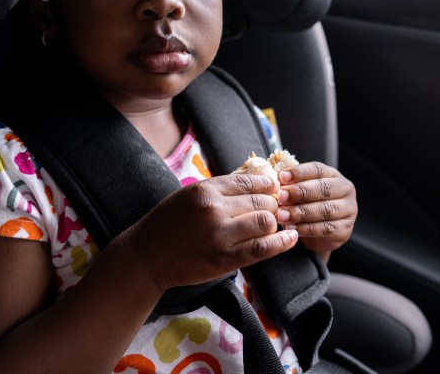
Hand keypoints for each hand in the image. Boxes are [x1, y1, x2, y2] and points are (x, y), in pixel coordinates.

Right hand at [125, 173, 298, 292]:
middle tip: (278, 208)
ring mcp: (221, 235)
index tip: (274, 188)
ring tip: (277, 224)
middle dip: (274, 204)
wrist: (148, 256)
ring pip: (266, 221)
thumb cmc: (168, 223)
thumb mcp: (189, 195)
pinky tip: (291, 238)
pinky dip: (282, 242)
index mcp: (205, 190)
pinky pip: (263, 248)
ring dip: (276, 222)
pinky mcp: (226, 259)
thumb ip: (219, 189)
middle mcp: (214, 209)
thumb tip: (254, 182)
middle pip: (261, 200)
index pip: (248, 180)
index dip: (268, 184)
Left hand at [276, 162, 356, 259]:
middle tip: (280, 197)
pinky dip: (306, 229)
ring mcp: (348, 211)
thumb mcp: (300, 191)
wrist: (318, 234)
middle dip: (300, 193)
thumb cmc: (306, 205)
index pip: (317, 170)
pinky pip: (325, 228)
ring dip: (301, 213)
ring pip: (324, 210)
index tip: (281, 177)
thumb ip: (291, 184)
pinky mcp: (345, 230)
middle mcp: (344, 190)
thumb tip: (274, 180)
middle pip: (323, 189)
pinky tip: (292, 229)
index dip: (299, 172)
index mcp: (332, 175)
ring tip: (282, 216)